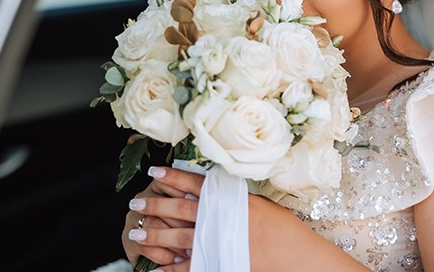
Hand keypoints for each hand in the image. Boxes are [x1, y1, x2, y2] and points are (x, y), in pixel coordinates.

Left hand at [126, 166, 367, 271]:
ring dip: (155, 235)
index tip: (155, 171)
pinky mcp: (221, 264)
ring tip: (136, 232)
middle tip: (137, 202)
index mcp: (231, 200)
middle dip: (156, 206)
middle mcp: (223, 219)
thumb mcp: (260, 204)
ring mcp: (219, 243)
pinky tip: (156, 268)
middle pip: (181, 209)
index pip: (197, 184)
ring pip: (179, 237)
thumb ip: (233, 199)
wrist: (297, 256)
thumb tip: (209, 190)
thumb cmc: (283, 228)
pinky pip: (190, 268)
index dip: (174, 176)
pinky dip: (171, 269)